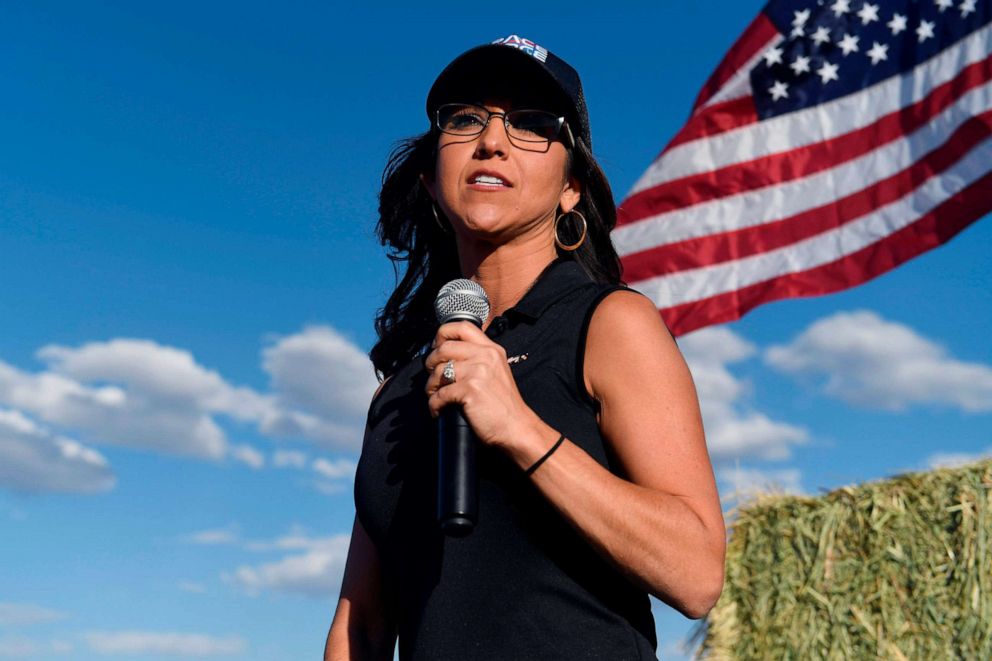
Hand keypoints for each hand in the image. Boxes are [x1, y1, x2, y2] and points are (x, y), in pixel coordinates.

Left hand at [423, 321, 540, 450]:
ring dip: (431, 386)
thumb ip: (478, 359)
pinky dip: (434, 404)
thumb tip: (446, 355)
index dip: (442, 334)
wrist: (516, 428)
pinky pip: (440, 394)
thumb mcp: (496, 371)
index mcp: (491, 349)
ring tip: (435, 396)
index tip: (436, 348)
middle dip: (431, 363)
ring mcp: (478, 372)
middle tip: (433, 377)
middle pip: (444, 348)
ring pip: (438, 371)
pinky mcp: (470, 390)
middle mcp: (485, 356)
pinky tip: (438, 410)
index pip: (462, 326)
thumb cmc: (503, 405)